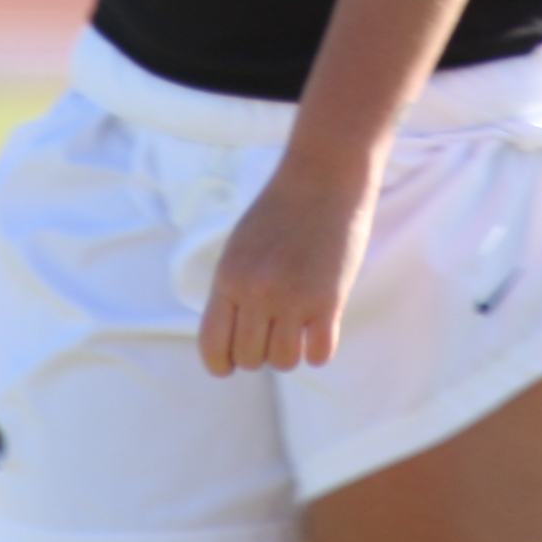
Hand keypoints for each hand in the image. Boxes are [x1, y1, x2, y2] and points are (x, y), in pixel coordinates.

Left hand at [197, 156, 377, 375]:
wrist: (324, 177)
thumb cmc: (280, 211)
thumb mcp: (240, 248)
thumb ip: (232, 291)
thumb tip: (228, 340)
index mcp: (228, 277)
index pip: (212, 346)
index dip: (222, 364)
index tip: (232, 363)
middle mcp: (256, 292)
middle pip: (249, 359)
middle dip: (260, 352)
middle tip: (274, 331)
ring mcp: (293, 297)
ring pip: (283, 362)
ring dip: (290, 352)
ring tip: (297, 328)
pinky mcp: (329, 300)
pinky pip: (319, 354)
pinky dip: (318, 349)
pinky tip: (320, 329)